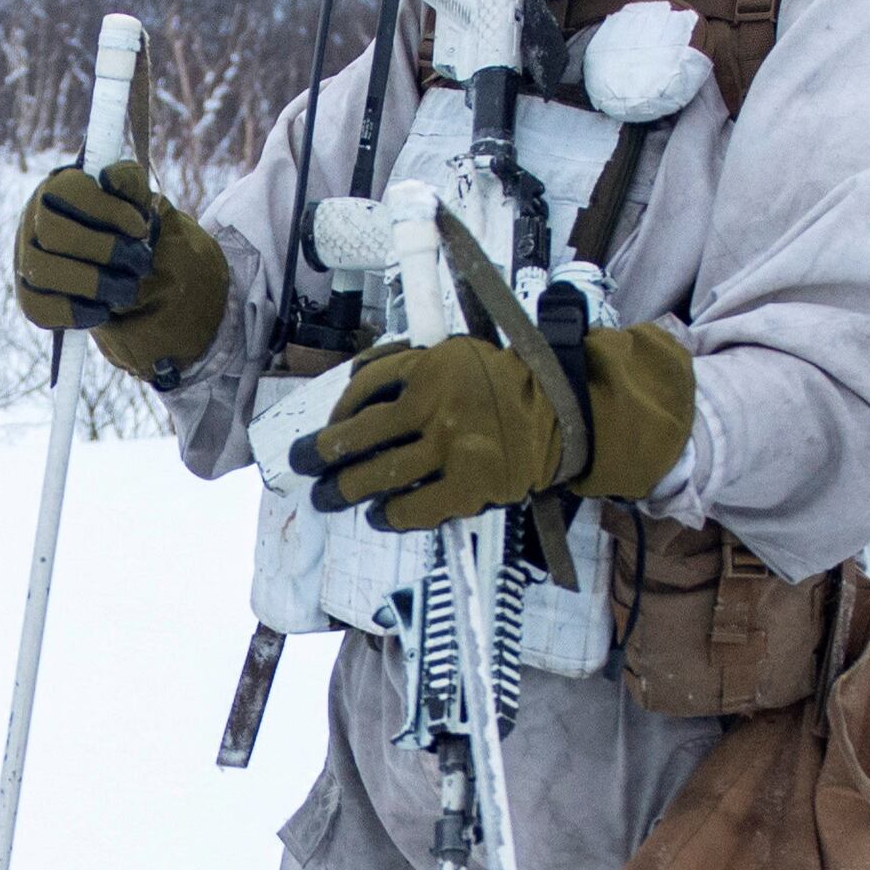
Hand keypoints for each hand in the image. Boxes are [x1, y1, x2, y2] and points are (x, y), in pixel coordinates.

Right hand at [9, 159, 225, 380]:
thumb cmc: (123, 225)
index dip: (108, 210)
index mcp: (56, 188)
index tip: (141, 228)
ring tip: (127, 289)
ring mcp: (24, 260)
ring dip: (93, 284)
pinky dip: (75, 312)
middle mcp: (32, 221)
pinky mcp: (27, 297)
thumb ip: (127, 180)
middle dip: (105, 251)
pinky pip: (38, 309)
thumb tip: (108, 178)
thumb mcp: (133, 198)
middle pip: (54, 234)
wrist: (118, 266)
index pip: (70, 192)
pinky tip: (103, 309)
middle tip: (140, 263)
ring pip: (43, 272)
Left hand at [289, 227, 696, 531]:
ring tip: (327, 498)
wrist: (566, 415)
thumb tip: (354, 380)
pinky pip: (413, 509)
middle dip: (319, 455)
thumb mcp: (457, 353)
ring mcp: (450, 450)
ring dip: (342, 491)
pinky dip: (388, 515)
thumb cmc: (506, 385)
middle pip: (356, 436)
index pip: (362, 387)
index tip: (328, 427)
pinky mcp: (469, 488)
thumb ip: (408, 364)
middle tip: (303, 466)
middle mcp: (435, 406)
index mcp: (430, 365)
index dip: (337, 411)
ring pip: (376, 476)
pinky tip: (377, 515)